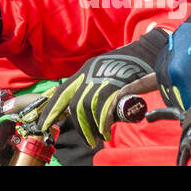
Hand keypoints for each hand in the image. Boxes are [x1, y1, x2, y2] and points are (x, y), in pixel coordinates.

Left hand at [22, 28, 167, 143]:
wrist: (148, 51)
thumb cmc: (127, 64)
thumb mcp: (102, 71)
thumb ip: (92, 86)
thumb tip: (84, 108)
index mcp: (84, 71)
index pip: (61, 92)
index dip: (51, 109)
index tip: (42, 124)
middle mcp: (89, 74)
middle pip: (74, 104)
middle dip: (78, 126)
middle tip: (87, 139)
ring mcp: (102, 79)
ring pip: (87, 107)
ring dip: (91, 127)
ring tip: (98, 137)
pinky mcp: (117, 84)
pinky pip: (104, 106)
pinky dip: (103, 121)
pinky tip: (106, 129)